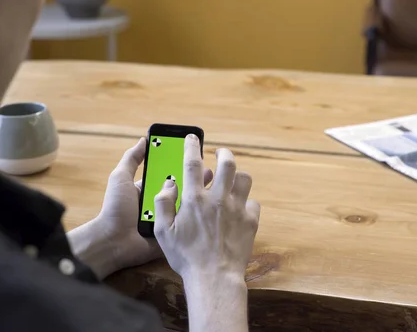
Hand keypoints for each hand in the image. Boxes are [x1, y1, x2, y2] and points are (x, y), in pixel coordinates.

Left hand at [68, 137, 212, 278]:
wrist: (114, 241)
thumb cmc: (115, 208)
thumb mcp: (120, 178)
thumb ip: (131, 159)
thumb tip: (144, 140)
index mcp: (149, 189)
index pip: (168, 173)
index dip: (179, 165)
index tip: (193, 155)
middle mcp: (160, 203)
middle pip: (180, 188)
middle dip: (193, 180)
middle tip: (209, 170)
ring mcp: (167, 219)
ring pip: (185, 206)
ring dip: (198, 197)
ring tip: (212, 186)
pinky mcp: (172, 234)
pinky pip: (185, 224)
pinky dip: (196, 217)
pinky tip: (210, 208)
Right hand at [153, 134, 260, 280]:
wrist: (214, 278)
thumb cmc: (186, 257)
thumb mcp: (163, 232)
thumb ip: (162, 204)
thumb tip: (168, 185)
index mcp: (194, 199)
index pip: (192, 163)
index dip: (192, 146)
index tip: (193, 139)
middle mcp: (218, 199)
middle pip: (228, 163)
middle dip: (224, 153)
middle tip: (221, 154)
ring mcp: (237, 209)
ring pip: (245, 179)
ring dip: (238, 177)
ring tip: (232, 182)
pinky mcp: (250, 221)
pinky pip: (253, 203)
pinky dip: (247, 203)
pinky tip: (240, 210)